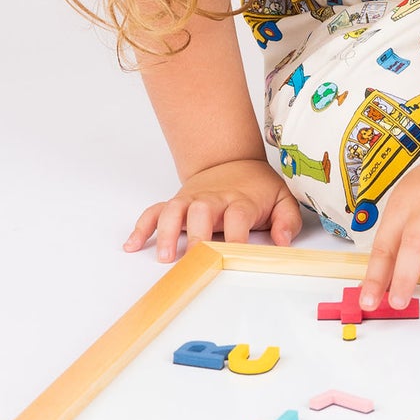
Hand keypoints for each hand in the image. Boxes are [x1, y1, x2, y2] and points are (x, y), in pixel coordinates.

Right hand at [124, 158, 301, 262]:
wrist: (233, 159)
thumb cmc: (257, 186)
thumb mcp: (282, 198)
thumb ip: (286, 220)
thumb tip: (284, 242)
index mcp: (240, 200)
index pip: (238, 216)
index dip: (236, 237)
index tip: (233, 256)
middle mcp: (212, 199)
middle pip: (201, 211)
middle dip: (197, 235)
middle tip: (196, 259)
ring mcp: (191, 200)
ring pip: (174, 210)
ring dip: (167, 232)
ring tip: (165, 257)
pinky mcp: (176, 202)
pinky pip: (154, 212)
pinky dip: (141, 227)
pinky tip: (132, 245)